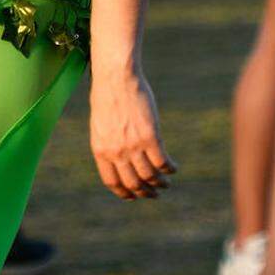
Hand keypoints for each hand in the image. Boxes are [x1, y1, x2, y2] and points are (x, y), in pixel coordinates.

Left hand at [89, 66, 176, 199]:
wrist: (116, 78)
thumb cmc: (107, 97)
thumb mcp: (100, 125)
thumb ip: (109, 144)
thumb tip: (121, 160)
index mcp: (100, 150)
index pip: (112, 182)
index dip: (124, 193)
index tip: (133, 196)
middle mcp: (117, 152)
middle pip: (133, 182)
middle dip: (145, 192)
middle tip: (154, 194)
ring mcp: (133, 145)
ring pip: (150, 175)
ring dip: (160, 183)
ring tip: (166, 184)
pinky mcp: (151, 136)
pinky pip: (162, 161)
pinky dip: (169, 168)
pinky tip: (173, 169)